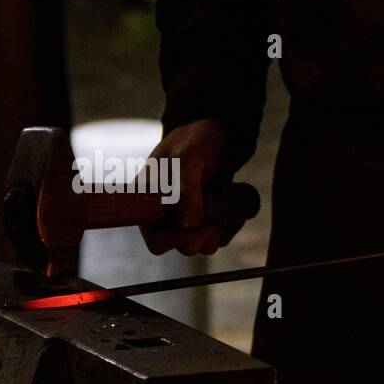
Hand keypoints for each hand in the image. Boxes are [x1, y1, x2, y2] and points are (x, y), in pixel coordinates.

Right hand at [140, 119, 238, 255]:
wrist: (217, 135)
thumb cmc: (194, 141)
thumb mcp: (188, 157)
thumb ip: (185, 188)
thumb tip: (187, 225)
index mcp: (149, 207)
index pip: (157, 243)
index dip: (179, 235)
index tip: (196, 212)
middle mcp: (167, 221)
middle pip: (189, 248)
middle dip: (209, 220)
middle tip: (213, 190)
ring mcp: (189, 226)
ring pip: (211, 245)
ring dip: (225, 216)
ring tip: (221, 188)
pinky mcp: (210, 226)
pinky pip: (226, 237)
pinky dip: (235, 217)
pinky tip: (229, 193)